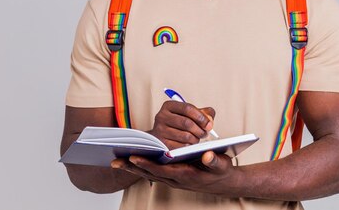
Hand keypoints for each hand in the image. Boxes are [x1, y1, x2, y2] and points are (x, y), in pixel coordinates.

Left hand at [111, 151, 238, 195]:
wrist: (224, 183)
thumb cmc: (221, 171)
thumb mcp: (222, 164)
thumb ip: (214, 160)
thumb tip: (207, 155)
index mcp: (186, 175)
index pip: (162, 170)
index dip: (148, 164)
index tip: (134, 157)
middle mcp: (176, 179)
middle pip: (150, 174)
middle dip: (132, 167)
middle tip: (114, 161)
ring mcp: (173, 180)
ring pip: (150, 174)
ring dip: (133, 168)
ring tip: (117, 161)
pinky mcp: (172, 177)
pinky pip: (154, 173)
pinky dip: (142, 168)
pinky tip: (132, 161)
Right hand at [149, 101, 215, 149]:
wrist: (161, 135)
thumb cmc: (178, 122)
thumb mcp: (188, 113)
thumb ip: (203, 112)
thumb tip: (210, 119)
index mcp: (169, 106)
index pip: (188, 108)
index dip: (201, 116)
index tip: (208, 124)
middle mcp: (162, 116)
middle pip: (187, 123)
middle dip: (200, 130)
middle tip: (205, 133)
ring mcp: (160, 130)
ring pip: (185, 136)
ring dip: (196, 139)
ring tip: (197, 138)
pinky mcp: (162, 143)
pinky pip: (181, 146)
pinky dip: (189, 146)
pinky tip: (189, 143)